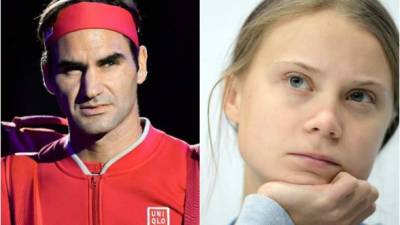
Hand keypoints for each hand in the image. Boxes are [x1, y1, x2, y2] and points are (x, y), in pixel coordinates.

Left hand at [257, 172, 377, 224]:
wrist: (269, 211)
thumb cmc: (287, 205)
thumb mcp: (318, 207)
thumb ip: (333, 202)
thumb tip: (337, 185)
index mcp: (342, 223)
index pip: (370, 204)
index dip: (357, 190)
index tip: (338, 188)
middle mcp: (343, 221)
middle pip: (371, 193)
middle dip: (356, 182)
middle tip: (334, 184)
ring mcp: (337, 213)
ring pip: (365, 187)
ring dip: (349, 178)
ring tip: (329, 182)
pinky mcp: (327, 201)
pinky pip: (351, 181)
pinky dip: (341, 175)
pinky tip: (325, 181)